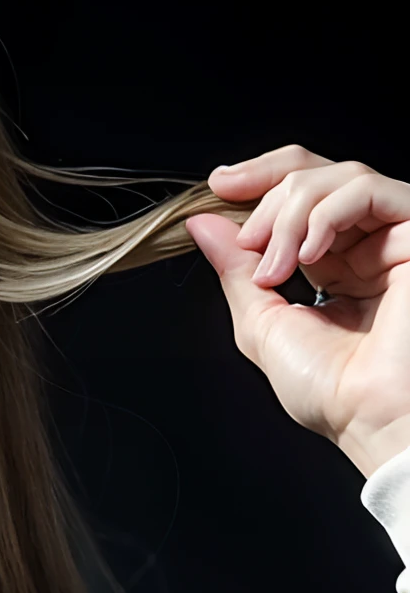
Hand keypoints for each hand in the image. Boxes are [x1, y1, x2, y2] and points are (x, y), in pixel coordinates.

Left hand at [186, 144, 409, 478]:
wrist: (373, 418)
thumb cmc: (330, 389)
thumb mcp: (263, 321)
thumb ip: (236, 269)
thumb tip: (201, 224)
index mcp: (332, 263)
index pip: (298, 195)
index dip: (259, 179)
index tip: (218, 187)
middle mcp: (366, 245)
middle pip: (318, 174)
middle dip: (267, 191)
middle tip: (246, 235)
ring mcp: (394, 238)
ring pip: (341, 178)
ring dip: (291, 212)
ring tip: (276, 263)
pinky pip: (371, 190)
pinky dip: (326, 212)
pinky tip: (306, 252)